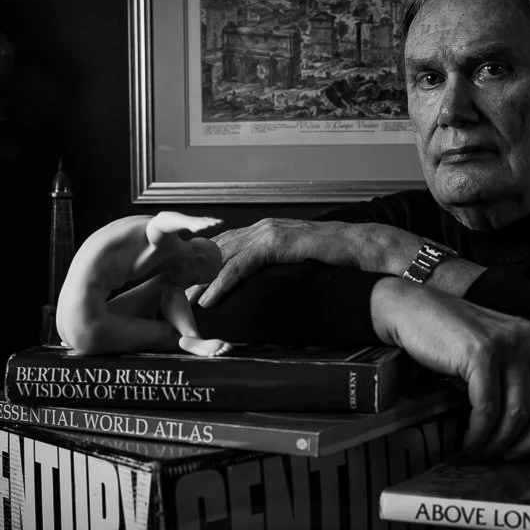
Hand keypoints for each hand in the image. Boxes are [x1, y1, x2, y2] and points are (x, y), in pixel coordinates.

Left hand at [197, 218, 385, 306]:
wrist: (358, 247)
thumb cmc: (332, 256)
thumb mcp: (295, 258)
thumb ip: (275, 264)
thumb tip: (260, 283)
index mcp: (263, 230)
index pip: (222, 245)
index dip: (200, 264)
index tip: (182, 282)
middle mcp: (260, 228)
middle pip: (215, 251)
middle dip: (191, 273)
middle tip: (171, 293)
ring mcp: (267, 233)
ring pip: (222, 258)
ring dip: (198, 281)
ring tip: (181, 301)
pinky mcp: (275, 244)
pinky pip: (240, 266)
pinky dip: (221, 284)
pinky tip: (209, 299)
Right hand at [371, 277, 529, 463]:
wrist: (414, 309)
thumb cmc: (456, 339)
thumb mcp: (502, 355)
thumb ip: (525, 381)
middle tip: (511, 458)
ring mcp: (508, 345)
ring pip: (519, 413)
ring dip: (500, 442)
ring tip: (483, 451)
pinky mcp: (481, 353)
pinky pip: (487, 408)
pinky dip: (479, 433)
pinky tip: (469, 441)